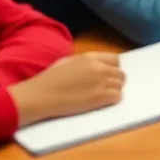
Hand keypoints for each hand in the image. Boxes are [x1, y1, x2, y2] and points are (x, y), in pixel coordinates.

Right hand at [8, 53, 124, 127]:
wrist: (39, 96)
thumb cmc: (48, 80)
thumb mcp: (68, 62)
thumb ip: (86, 63)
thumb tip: (99, 67)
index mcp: (90, 57)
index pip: (116, 60)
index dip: (113, 68)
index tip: (108, 75)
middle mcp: (99, 67)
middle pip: (120, 73)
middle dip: (115, 81)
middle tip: (106, 88)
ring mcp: (100, 82)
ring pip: (120, 85)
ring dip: (114, 90)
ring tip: (103, 96)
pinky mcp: (99, 97)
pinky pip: (117, 97)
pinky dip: (113, 100)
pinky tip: (102, 102)